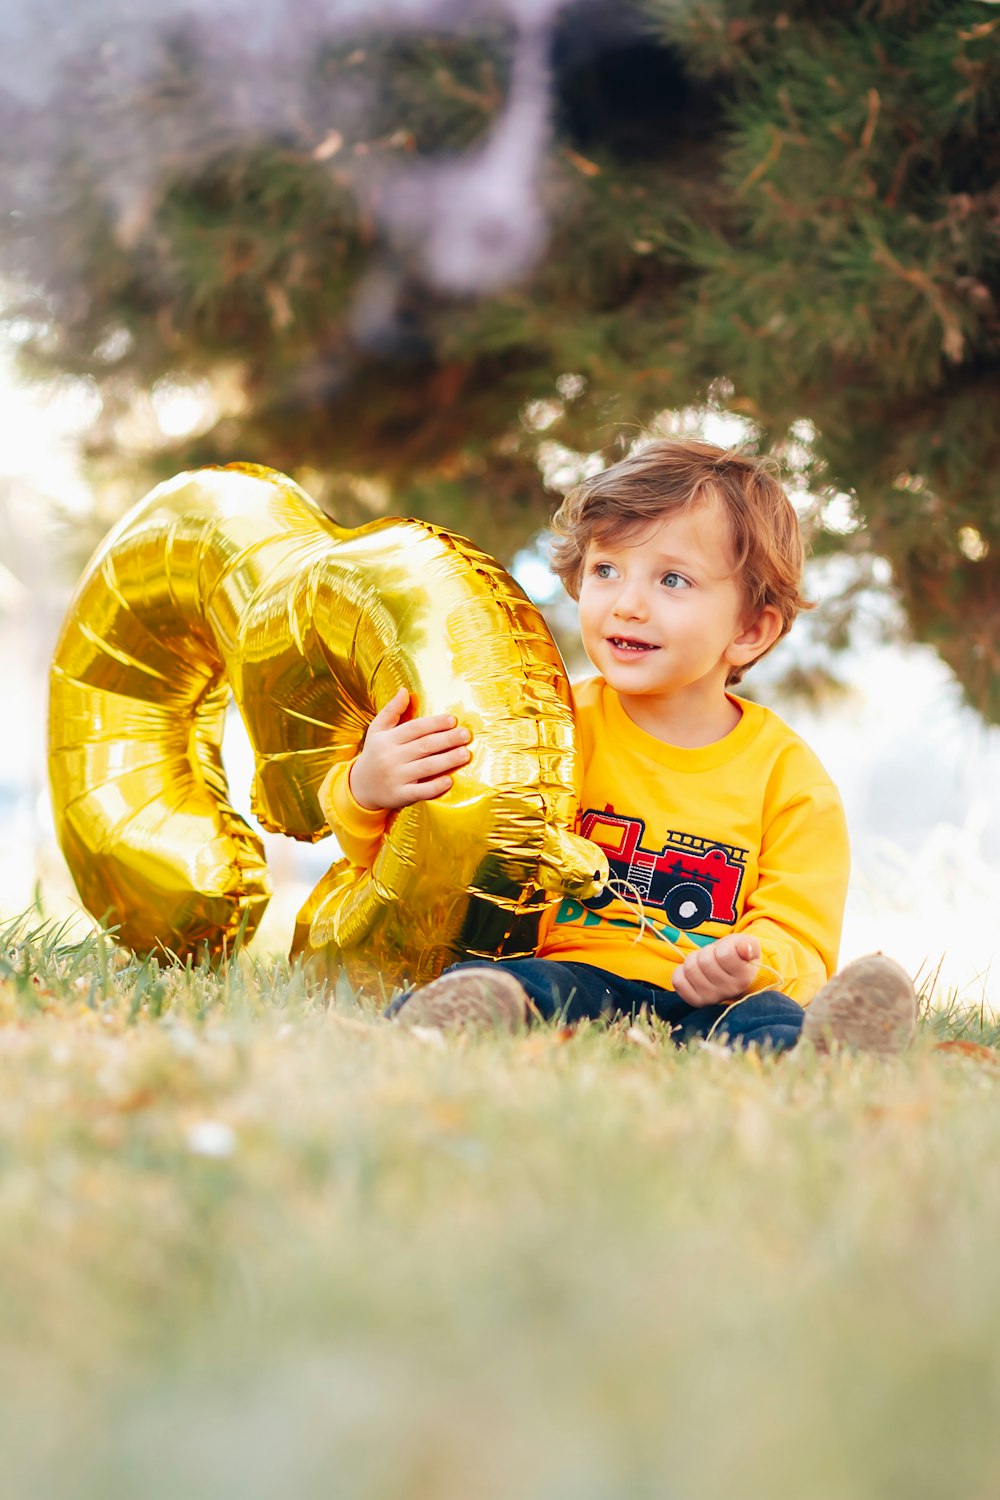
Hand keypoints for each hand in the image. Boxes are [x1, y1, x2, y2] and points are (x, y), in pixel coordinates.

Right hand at [349, 689, 471, 811]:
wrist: (360, 787)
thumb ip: (391, 711)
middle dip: (446, 739)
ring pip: (425, 767)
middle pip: (423, 746)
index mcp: (388, 739)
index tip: (452, 720)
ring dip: (447, 760)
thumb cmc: (374, 754)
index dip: (434, 723)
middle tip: (465, 734)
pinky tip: (449, 781)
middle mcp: (391, 757)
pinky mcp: (400, 795)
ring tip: (465, 753)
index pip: (414, 728)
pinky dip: (435, 787)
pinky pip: (420, 791)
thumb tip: (404, 691)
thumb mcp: (377, 730)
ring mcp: (396, 777)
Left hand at [672, 933, 760, 1007]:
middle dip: (707, 952)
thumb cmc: (737, 955)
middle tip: (713, 956)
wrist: (728, 971)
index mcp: (744, 977)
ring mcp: (711, 998)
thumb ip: (748, 944)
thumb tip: (745, 949)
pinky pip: (678, 981)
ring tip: (703, 963)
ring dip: (694, 960)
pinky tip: (693, 972)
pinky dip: (681, 972)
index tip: (728, 951)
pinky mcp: (695, 1000)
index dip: (724, 946)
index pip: (725, 954)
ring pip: (690, 969)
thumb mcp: (746, 945)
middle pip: (705, 961)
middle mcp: (729, 992)